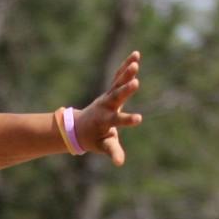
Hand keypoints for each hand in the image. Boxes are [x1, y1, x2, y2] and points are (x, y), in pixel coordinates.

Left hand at [76, 51, 142, 166]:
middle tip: (136, 82)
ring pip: (118, 83)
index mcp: (106, 121)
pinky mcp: (111, 90)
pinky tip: (136, 55)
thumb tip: (119, 163)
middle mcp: (107, 106)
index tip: (139, 119)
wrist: (79, 127)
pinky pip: (119, 76)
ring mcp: (108, 97)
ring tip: (136, 62)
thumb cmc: (94, 138)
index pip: (117, 121)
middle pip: (117, 97)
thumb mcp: (103, 146)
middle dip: (126, 90)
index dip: (127, 121)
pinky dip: (126, 66)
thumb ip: (112, 152)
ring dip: (126, 73)